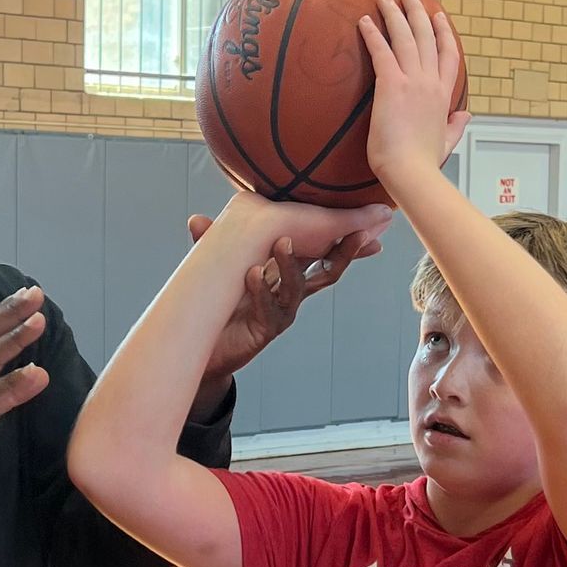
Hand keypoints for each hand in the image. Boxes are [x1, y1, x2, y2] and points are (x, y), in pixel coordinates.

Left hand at [189, 197, 389, 404]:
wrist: (201, 348)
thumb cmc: (217, 307)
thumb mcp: (218, 272)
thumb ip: (212, 247)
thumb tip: (195, 219)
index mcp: (286, 274)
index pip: (321, 251)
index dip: (344, 238)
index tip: (370, 222)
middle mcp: (290, 293)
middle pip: (327, 271)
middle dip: (344, 253)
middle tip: (357, 234)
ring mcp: (280, 311)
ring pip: (297, 287)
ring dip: (291, 263)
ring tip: (282, 242)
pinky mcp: (265, 329)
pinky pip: (269, 308)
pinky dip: (261, 290)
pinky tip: (253, 273)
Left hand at [359, 0, 466, 195]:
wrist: (412, 171)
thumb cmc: (424, 162)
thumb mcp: (447, 142)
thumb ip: (456, 125)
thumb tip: (466, 114)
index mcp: (444, 95)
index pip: (447, 55)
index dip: (443, 33)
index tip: (438, 16)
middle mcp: (431, 82)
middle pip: (427, 37)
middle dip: (418, 12)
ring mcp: (413, 82)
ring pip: (406, 37)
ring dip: (395, 14)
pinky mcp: (392, 86)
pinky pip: (382, 52)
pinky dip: (373, 34)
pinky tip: (364, 21)